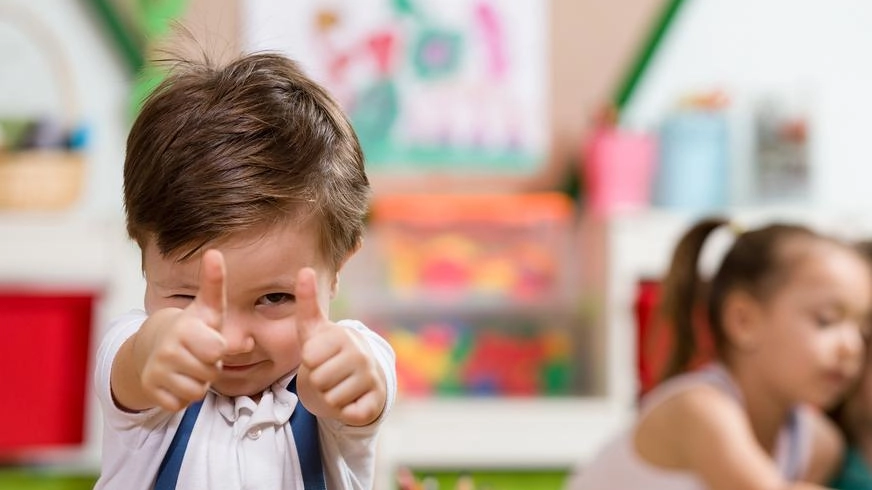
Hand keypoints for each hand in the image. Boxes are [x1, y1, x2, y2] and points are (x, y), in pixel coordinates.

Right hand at [135, 249, 227, 411]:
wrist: (151, 345)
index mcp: (184, 329)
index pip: (218, 350)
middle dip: (210, 367)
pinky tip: (177, 380)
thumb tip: (214, 252)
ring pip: (197, 392)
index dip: (219, 349)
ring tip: (190, 366)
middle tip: (199, 355)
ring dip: (198, 382)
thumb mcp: (207, 307)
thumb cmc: (190, 327)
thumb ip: (214, 283)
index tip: (208, 339)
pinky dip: (182, 396)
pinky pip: (180, 404)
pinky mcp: (151, 391)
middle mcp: (167, 351)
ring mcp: (157, 372)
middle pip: (210, 374)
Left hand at [295, 267, 386, 425]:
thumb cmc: (329, 351)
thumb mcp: (314, 329)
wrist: (360, 376)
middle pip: (318, 380)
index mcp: (343, 335)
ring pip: (331, 399)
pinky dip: (345, 411)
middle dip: (318, 381)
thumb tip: (305, 269)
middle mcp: (361, 355)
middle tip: (328, 374)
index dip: (309, 361)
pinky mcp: (376, 402)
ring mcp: (371, 379)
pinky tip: (351, 399)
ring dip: (330, 397)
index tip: (320, 356)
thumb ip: (307, 301)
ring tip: (338, 386)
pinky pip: (348, 414)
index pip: (309, 358)